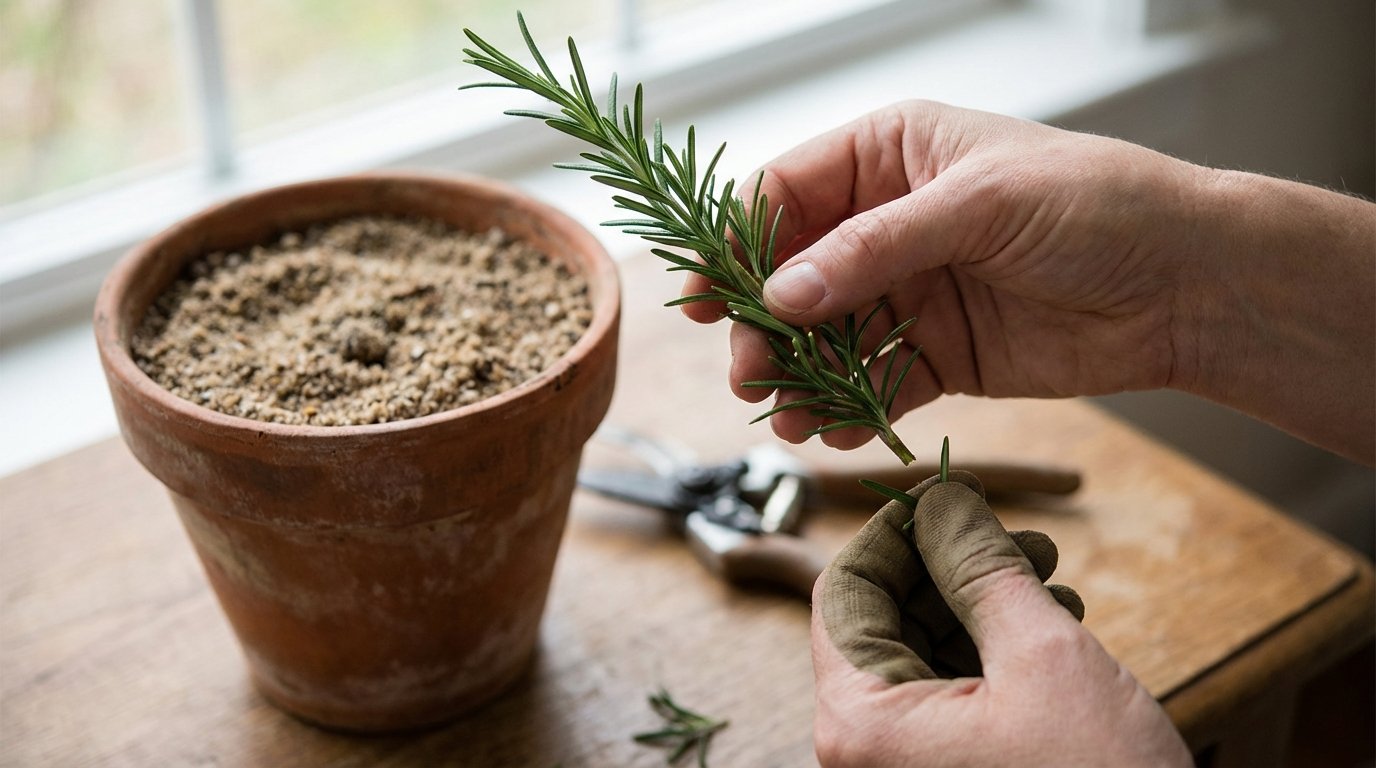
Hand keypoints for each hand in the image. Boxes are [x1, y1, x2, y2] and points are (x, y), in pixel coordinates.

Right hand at [682, 100, 1375, 462]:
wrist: (1185, 285)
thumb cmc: (1094, 205)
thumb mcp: (978, 205)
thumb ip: (874, 248)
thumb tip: (780, 294)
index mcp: (890, 155)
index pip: (785, 194)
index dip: (736, 243)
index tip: (703, 295)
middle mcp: (888, 222)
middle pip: (792, 274)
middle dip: (761, 324)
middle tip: (746, 372)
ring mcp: (909, 291)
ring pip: (823, 336)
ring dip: (796, 375)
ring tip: (783, 414)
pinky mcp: (935, 353)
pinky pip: (871, 382)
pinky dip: (845, 408)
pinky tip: (831, 430)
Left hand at [812, 470, 1191, 766]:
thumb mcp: (1042, 658)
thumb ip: (981, 569)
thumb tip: (942, 500)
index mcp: (859, 722)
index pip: (842, 591)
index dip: (895, 532)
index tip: (950, 497)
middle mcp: (866, 750)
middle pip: (884, 619)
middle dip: (952, 566)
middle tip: (1022, 536)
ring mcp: (907, 767)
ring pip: (924, 653)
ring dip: (982, 605)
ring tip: (1050, 578)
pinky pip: (951, 695)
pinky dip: (994, 653)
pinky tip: (1051, 627)